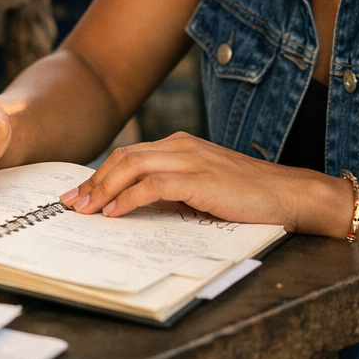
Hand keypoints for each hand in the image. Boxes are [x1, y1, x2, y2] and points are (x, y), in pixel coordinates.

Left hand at [58, 132, 325, 230]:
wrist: (288, 194)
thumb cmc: (247, 197)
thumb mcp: (202, 190)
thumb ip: (171, 192)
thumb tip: (133, 208)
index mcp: (180, 146)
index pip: (129, 156)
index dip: (99, 175)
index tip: (78, 194)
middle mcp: (180, 146)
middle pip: (123, 157)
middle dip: (93, 181)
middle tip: (71, 203)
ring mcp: (190, 159)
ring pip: (132, 166)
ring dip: (103, 189)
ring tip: (85, 210)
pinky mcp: (199, 177)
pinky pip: (153, 184)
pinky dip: (128, 198)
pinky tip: (114, 212)